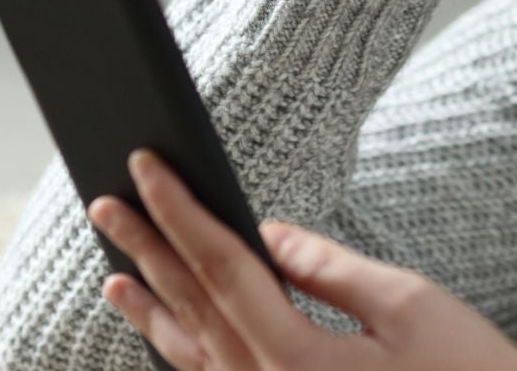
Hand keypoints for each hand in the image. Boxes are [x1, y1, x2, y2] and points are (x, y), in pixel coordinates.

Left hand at [89, 149, 516, 370]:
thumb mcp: (409, 306)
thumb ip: (330, 267)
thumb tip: (268, 233)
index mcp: (297, 358)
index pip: (223, 267)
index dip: (181, 211)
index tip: (146, 165)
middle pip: (195, 308)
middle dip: (149, 249)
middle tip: (106, 201)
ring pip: (195, 356)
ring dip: (153, 308)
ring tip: (115, 270)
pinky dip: (186, 353)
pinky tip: (171, 334)